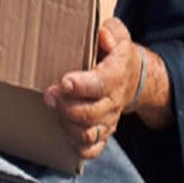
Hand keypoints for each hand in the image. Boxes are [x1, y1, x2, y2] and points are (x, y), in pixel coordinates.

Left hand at [44, 17, 141, 159]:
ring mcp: (109, 120)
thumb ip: (112, 32)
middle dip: (66, 107)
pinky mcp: (104, 133)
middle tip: (49, 95)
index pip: (101, 84)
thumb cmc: (117, 55)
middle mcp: (113, 101)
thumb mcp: (119, 35)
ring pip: (89, 134)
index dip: (82, 86)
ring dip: (68, 126)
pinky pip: (93, 150)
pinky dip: (78, 148)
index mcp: (116, 75)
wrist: (134, 79)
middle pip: (91, 113)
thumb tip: (103, 36)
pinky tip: (65, 135)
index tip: (64, 82)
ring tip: (54, 112)